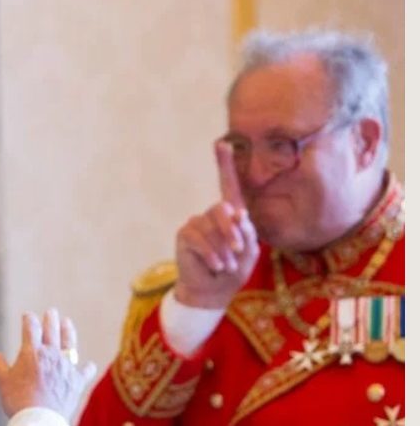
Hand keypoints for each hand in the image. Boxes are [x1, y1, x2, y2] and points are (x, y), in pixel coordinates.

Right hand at [0, 309, 97, 418]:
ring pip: (69, 344)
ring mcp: (66, 367)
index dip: (29, 319)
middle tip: (51, 311)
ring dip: (68, 332)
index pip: (31, 328)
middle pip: (52, 331)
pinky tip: (88, 365)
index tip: (28, 315)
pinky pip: (85, 371)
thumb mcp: (3, 381)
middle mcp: (51, 355)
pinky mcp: (77, 381)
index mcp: (32, 352)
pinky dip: (86, 368)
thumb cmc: (19, 401)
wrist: (41, 420)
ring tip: (67, 322)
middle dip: (50, 320)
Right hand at [173, 141, 260, 308]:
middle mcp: (211, 214)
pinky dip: (212, 255)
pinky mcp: (185, 235)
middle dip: (232, 231)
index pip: (228, 185)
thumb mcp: (249, 252)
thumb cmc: (234, 270)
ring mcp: (196, 224)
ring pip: (211, 228)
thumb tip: (236, 213)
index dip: (224, 164)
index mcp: (230, 215)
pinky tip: (216, 267)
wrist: (212, 291)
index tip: (222, 143)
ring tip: (226, 266)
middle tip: (239, 250)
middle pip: (221, 209)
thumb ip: (247, 233)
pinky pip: (199, 239)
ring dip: (223, 250)